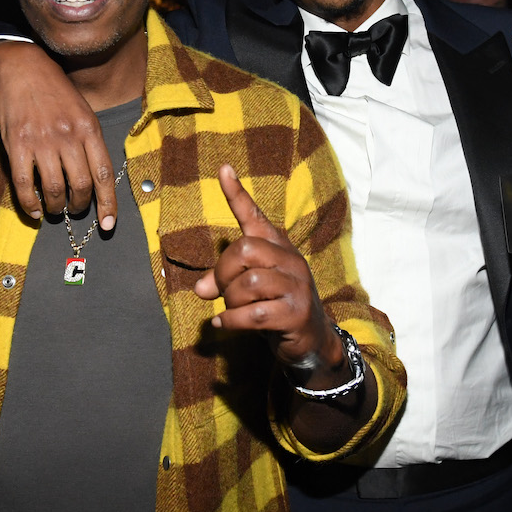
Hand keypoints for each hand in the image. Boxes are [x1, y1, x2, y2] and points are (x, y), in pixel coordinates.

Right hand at [0, 41, 117, 226]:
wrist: (22, 66)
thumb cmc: (56, 92)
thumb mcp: (83, 110)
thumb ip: (90, 141)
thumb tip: (97, 179)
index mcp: (89, 128)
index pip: (104, 174)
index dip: (108, 204)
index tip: (108, 225)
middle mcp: (68, 136)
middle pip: (81, 186)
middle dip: (80, 206)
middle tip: (75, 209)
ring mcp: (42, 141)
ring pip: (54, 189)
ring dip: (56, 207)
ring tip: (55, 209)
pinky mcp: (17, 144)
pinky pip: (25, 184)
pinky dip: (30, 204)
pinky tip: (35, 210)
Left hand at [193, 165, 343, 380]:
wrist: (313, 341)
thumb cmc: (277, 307)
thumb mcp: (250, 290)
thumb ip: (225, 281)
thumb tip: (199, 289)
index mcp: (278, 248)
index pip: (255, 216)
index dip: (237, 194)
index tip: (223, 169)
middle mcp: (290, 261)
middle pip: (244, 250)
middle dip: (222, 273)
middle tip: (218, 291)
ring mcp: (296, 287)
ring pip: (246, 284)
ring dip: (230, 301)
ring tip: (231, 311)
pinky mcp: (295, 313)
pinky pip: (253, 314)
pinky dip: (231, 321)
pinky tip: (225, 324)